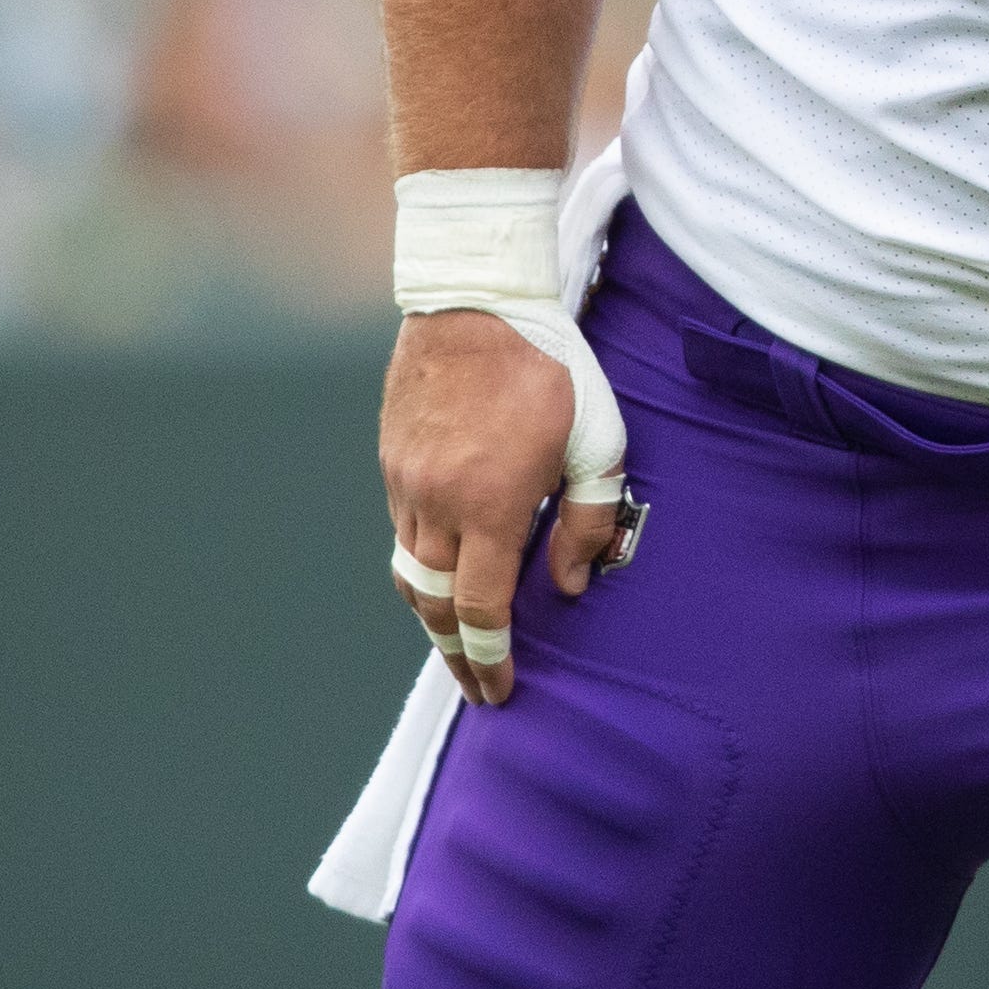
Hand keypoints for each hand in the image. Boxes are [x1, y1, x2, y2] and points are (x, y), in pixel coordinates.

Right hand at [384, 301, 631, 708]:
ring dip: (435, 613)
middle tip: (476, 687)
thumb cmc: (549, 365)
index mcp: (490, 504)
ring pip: (412, 572)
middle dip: (456, 655)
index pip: (481, 609)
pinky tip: (446, 570)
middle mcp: (437, 503)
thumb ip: (587, 519)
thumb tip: (570, 586)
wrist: (473, 299)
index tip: (500, 690)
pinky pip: (402, 531)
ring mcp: (405, 483)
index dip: (490, 658)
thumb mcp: (599, 439)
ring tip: (459, 640)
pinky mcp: (390, 461)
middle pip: (435, 606)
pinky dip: (422, 564)